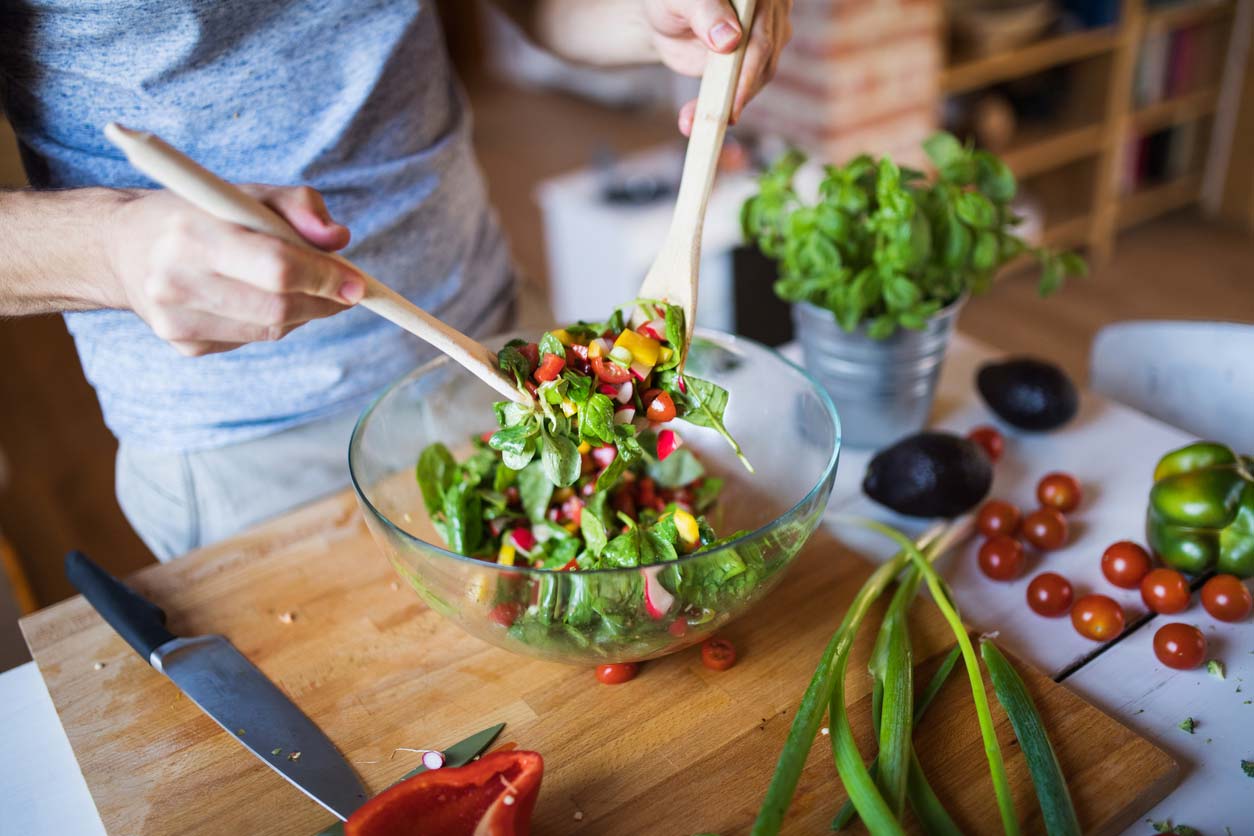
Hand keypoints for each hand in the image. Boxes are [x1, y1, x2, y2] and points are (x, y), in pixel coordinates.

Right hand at [104, 185, 362, 356]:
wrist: (122, 247)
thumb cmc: (196, 212)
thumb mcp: (244, 192)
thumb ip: (298, 206)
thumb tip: (338, 239)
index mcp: (192, 232)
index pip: (276, 267)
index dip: (324, 277)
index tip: (356, 282)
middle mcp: (176, 279)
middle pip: (277, 307)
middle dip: (323, 301)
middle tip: (346, 291)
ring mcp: (175, 319)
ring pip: (270, 329)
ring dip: (303, 312)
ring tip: (306, 289)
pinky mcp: (182, 344)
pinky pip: (250, 339)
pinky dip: (271, 322)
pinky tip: (259, 298)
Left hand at [643, 0, 792, 134]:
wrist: (668, 19)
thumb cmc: (673, 1)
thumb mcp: (680, 0)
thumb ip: (705, 12)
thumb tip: (730, 40)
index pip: (760, 29)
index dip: (748, 64)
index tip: (733, 97)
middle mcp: (771, 10)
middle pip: (764, 56)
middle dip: (736, 93)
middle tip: (710, 120)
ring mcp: (769, 35)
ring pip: (760, 76)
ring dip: (728, 105)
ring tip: (693, 123)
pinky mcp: (758, 61)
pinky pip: (748, 88)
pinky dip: (723, 108)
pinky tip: (696, 120)